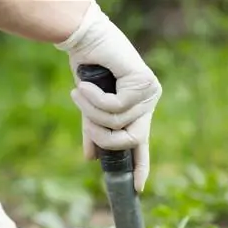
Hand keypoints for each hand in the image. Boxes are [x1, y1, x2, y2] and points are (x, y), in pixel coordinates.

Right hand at [55, 0, 161, 191]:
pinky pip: (116, 106)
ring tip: (79, 94)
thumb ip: (93, 131)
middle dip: (104, 137)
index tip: (138, 187)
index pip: (142, 143)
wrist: (85, 40)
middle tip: (86, 124)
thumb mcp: (90, 108)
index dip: (141, 166)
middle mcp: (148, 102)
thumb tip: (91, 159)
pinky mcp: (144, 80)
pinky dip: (95, 99)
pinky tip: (84, 86)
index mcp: (138, 110)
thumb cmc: (88, 71)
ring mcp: (149, 91)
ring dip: (92, 113)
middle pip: (132, 138)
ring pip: (120, 122)